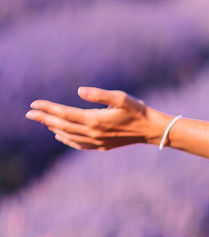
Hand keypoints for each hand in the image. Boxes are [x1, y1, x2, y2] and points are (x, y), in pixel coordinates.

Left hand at [24, 86, 163, 150]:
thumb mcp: (121, 97)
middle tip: (29, 114)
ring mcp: (97, 141)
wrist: (152, 130)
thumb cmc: (138, 110)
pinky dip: (66, 139)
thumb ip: (98, 94)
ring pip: (68, 135)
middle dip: (44, 119)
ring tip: (42, 121)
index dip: (48, 108)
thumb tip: (78, 91)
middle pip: (62, 125)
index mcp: (95, 120)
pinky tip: (60, 135)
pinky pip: (78, 144)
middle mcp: (93, 133)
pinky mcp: (102, 146)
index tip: (34, 104)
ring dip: (53, 128)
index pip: (64, 113)